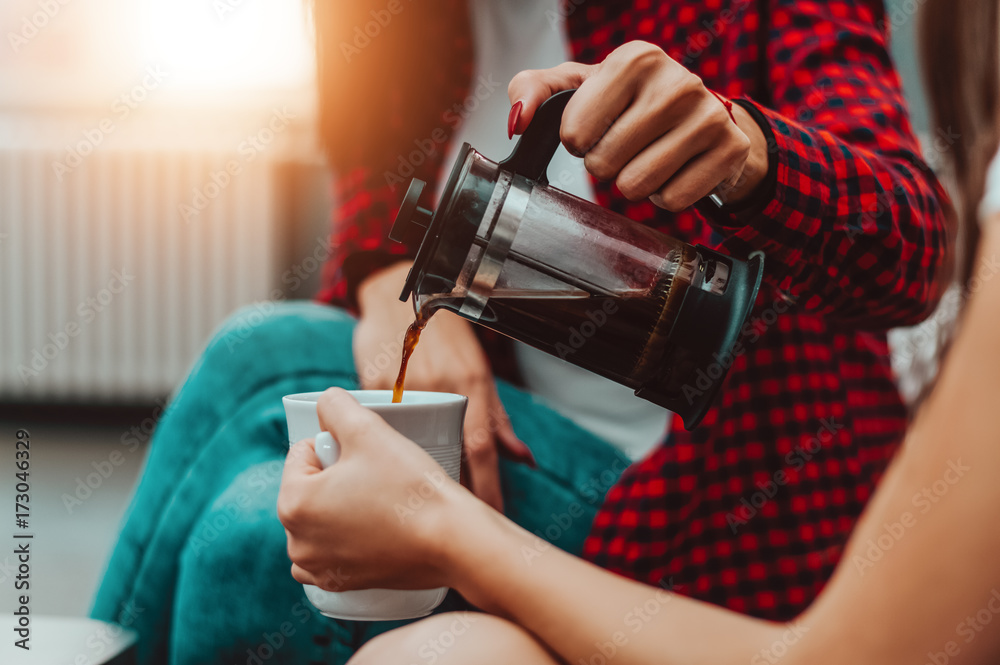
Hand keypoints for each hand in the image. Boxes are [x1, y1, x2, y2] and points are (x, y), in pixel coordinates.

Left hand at [278, 389, 476, 590]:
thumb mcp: (368, 429)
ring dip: (339, 506)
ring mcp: (320, 569)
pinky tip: (374, 528)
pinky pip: (330, 553)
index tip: (369, 455)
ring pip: (319, 519)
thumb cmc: (411, 486)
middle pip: (310, 486)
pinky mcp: (343, 584)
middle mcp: (297, 542)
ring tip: (381, 500)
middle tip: (379, 474)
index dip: (337, 443)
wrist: (454, 541)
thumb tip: (325, 402)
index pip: (303, 452)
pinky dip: (344, 539)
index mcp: (293, 503)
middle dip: (336, 475)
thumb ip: (335, 405)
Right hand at [354, 261, 534, 511]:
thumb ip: (497, 417)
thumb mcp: (478, 371)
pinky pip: (377, 423)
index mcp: (472, 383)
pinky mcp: (373, 382)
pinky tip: (377, 462)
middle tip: (451, 519)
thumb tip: (525, 460)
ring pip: (408, 442)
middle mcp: (441, 384)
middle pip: (445, 451)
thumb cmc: (445, 336)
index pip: (481, 447)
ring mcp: (405, 384)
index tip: (492, 518)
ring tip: (413, 499)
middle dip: (450, 491)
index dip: (488, 487)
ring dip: (411, 472)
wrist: (400, 292)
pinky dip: (380, 445)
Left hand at [508, 41, 769, 209]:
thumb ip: (533, 91)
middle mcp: (677, 81)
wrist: (703, 115)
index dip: (576, 141)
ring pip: (637, 186)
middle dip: (605, 165)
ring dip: (633, 183)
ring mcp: (709, 115)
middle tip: (623, 148)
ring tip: (647, 158)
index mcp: (635, 58)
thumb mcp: (578, 86)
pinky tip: (673, 170)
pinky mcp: (730, 149)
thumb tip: (519, 121)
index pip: (574, 132)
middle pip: (604, 164)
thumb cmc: (630, 101)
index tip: (593, 130)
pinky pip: (671, 200)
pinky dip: (664, 196)